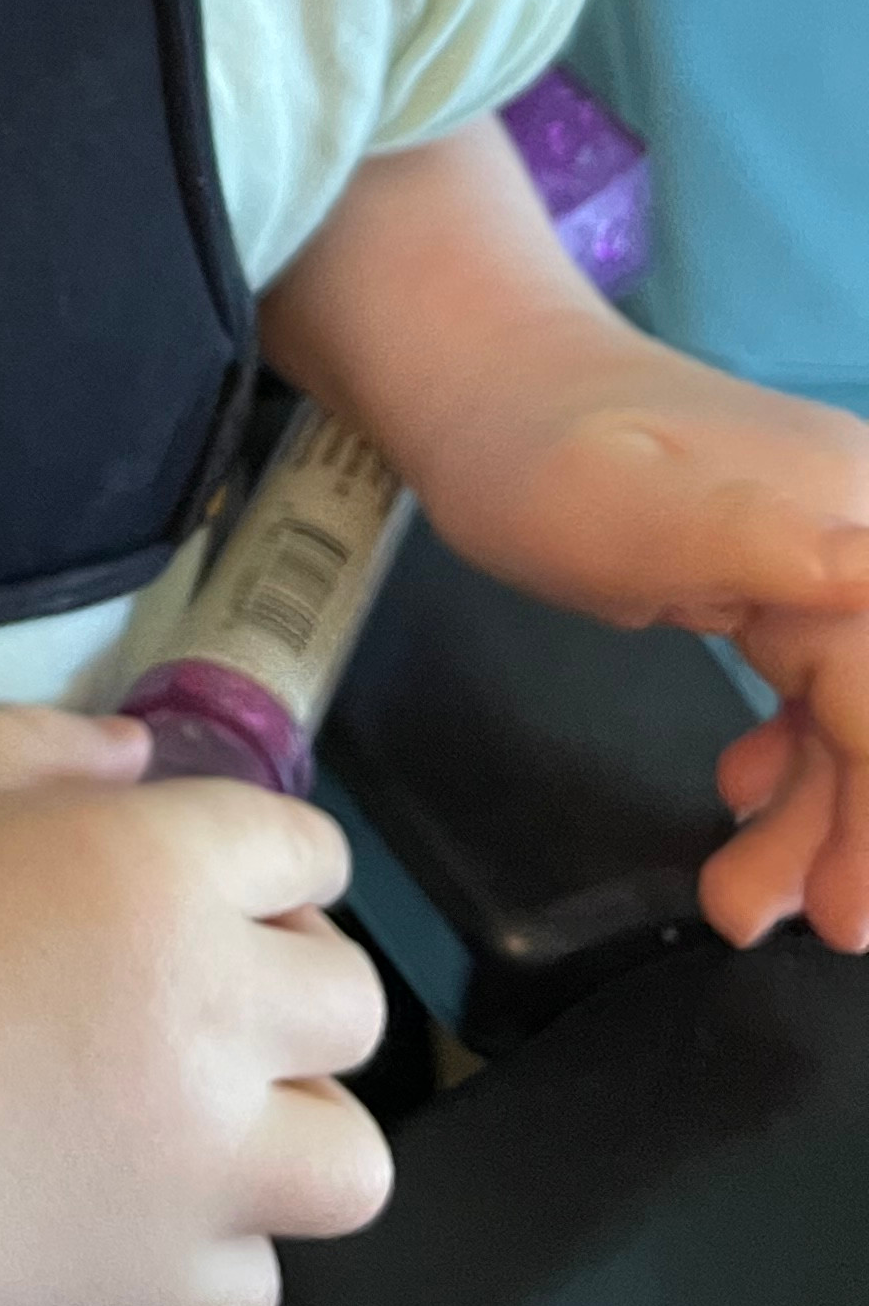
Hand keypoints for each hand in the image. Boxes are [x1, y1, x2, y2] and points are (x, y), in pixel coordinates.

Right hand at [0, 704, 392, 1305]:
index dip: (263, 862)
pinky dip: (211, 1250)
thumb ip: (47, 747)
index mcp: (163, 872)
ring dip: (292, 1127)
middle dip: (289, 983)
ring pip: (352, 1159)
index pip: (307, 854)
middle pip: (352, 1002)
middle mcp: (218, 1018)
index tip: (206, 882)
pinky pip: (257, 1279)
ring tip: (197, 1117)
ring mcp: (206, 1171)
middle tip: (190, 992)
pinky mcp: (161, 1292)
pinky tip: (124, 1211)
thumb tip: (141, 761)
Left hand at [423, 345, 868, 953]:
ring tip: (740, 896)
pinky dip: (802, 763)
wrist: (476, 386)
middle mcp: (862, 534)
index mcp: (852, 518)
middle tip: (782, 918)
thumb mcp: (629, 513)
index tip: (848, 910)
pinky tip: (746, 796)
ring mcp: (830, 556)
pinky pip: (830, 693)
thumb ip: (760, 546)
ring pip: (863, 720)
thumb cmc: (532, 449)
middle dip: (853, 830)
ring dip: (819, 818)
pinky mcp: (789, 578)